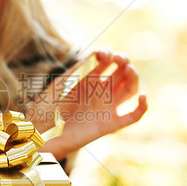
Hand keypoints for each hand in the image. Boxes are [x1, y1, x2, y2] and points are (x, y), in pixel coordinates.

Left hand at [26, 49, 146, 159]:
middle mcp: (100, 91)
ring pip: (130, 90)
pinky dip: (143, 107)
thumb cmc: (48, 105)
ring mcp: (107, 107)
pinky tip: (143, 95)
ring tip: (130, 69)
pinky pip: (133, 116)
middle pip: (122, 73)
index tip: (104, 53)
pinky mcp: (110, 124)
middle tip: (121, 59)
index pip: (107, 61)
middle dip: (124, 62)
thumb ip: (82, 67)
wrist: (43, 132)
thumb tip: (100, 53)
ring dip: (134, 78)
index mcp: (88, 79)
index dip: (110, 54)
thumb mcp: (64, 81)